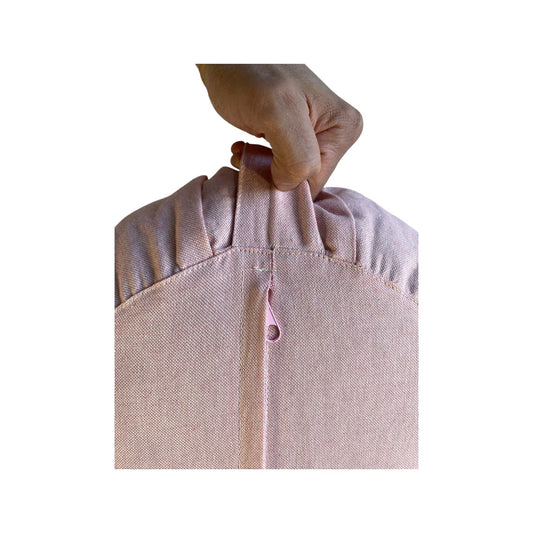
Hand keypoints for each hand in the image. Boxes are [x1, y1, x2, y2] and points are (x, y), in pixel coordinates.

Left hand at [196, 64, 362, 199]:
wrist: (225, 52)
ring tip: (244, 150)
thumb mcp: (277, 111)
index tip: (255, 162)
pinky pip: (279, 168)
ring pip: (287, 177)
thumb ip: (297, 157)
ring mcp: (315, 136)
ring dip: (260, 170)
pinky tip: (244, 148)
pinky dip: (257, 164)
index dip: (282, 181)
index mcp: (344, 129)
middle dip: (271, 175)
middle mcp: (336, 135)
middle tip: (246, 156)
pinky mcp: (295, 137)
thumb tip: (292, 186)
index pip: (315, 183)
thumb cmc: (248, 71)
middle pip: (302, 181)